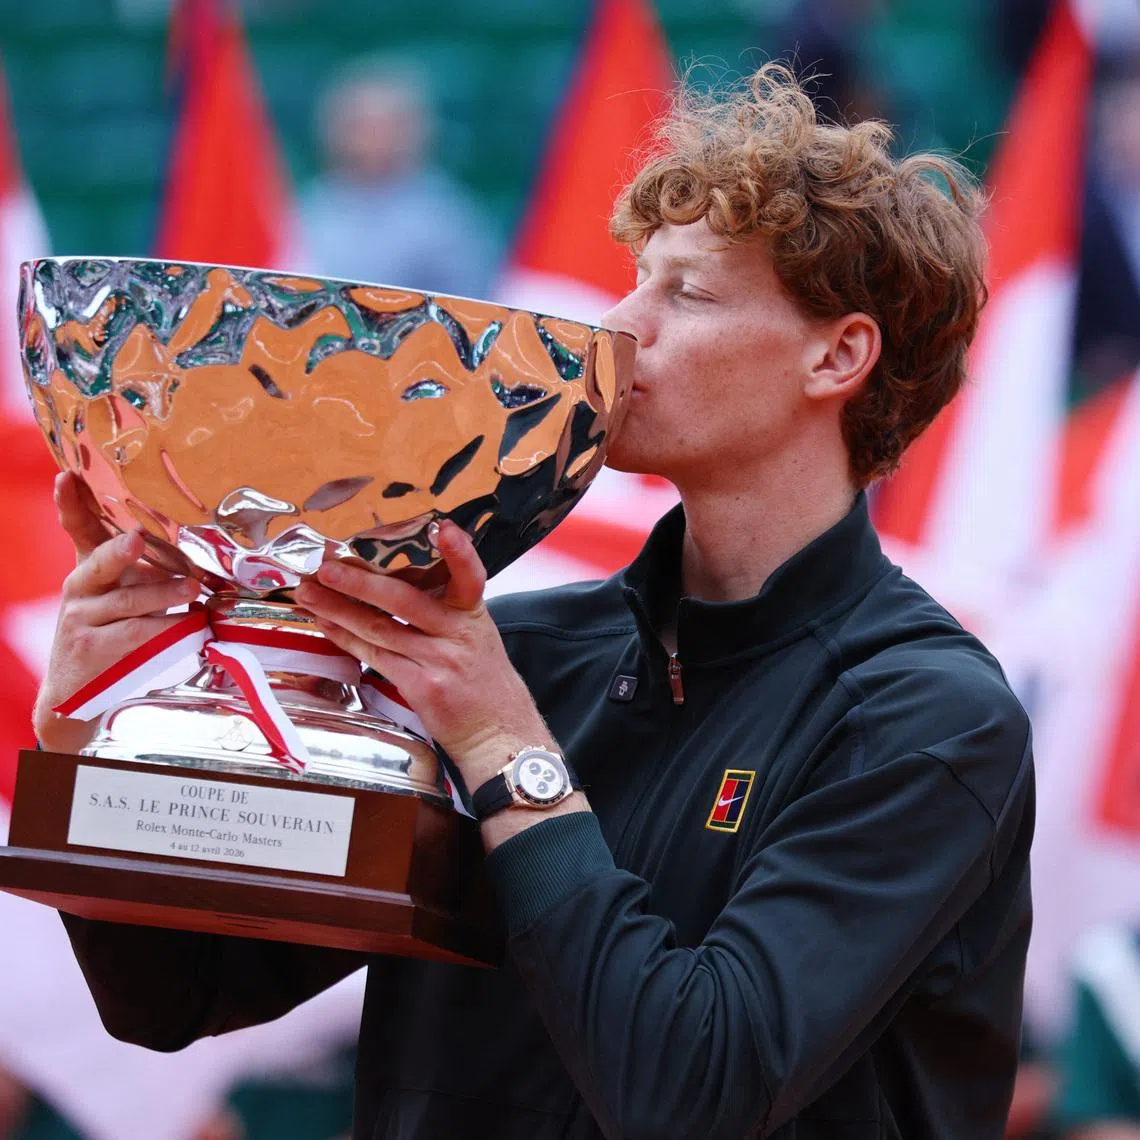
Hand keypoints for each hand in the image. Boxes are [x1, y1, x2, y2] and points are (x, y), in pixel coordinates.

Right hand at [33, 472, 199, 753]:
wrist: (76, 694)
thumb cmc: (110, 634)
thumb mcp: (119, 595)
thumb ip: (140, 570)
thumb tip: (192, 547)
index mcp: (88, 569)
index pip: (77, 530)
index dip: (70, 503)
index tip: (66, 476)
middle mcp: (78, 589)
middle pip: (99, 564)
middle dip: (118, 552)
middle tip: (138, 540)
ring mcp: (82, 620)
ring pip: (128, 603)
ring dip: (162, 594)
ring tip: (191, 589)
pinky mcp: (94, 650)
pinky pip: (137, 635)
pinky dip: (168, 629)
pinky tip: (190, 625)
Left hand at [294, 521, 550, 790]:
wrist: (498, 733)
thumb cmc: (484, 682)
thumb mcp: (478, 636)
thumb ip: (447, 609)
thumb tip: (399, 582)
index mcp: (474, 615)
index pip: (471, 576)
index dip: (459, 552)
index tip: (443, 527)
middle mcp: (458, 634)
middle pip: (404, 600)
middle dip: (360, 581)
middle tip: (326, 566)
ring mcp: (439, 661)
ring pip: (380, 627)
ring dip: (338, 608)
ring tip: (309, 591)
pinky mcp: (421, 686)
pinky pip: (375, 656)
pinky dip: (346, 637)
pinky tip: (326, 623)